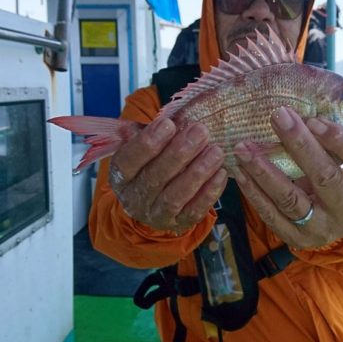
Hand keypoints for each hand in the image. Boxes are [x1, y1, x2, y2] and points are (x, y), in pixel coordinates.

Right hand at [108, 117, 226, 231]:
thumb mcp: (139, 149)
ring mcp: (156, 214)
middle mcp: (135, 198)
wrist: (151, 204)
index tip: (169, 124)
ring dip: (197, 172)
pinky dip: (209, 192)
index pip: (129, 160)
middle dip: (180, 153)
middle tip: (200, 132)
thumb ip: (145, 133)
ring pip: (175, 196)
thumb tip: (160, 118)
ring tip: (216, 151)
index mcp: (121, 175)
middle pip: (155, 176)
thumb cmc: (148, 166)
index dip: (148, 142)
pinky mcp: (178, 224)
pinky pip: (194, 210)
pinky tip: (221, 173)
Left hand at [232, 106, 342, 248]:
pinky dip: (253, 191)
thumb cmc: (341, 180)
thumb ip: (333, 141)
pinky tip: (241, 171)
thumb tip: (304, 106)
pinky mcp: (297, 239)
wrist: (335, 223)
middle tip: (277, 116)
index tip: (313, 118)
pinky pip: (271, 215)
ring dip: (264, 170)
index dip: (339, 139)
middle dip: (299, 144)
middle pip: (324, 177)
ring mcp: (322, 229)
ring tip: (244, 147)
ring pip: (290, 198)